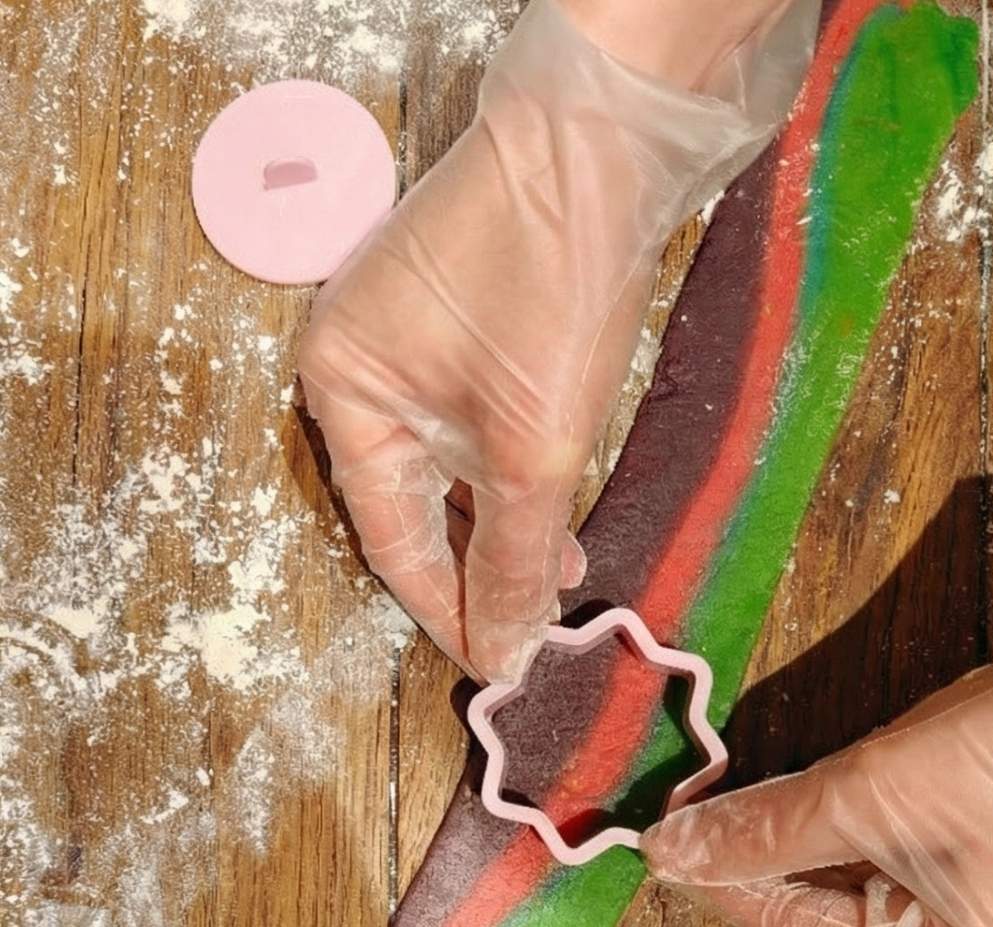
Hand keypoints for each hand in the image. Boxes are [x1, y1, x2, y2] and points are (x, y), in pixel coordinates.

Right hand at [298, 0, 817, 680]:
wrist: (600, 146)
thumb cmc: (547, 293)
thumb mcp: (531, 448)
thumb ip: (511, 558)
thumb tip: (500, 657)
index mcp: (344, 393)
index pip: (393, 539)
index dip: (446, 611)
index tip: (494, 666)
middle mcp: (363, 368)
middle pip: (418, 506)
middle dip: (481, 569)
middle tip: (531, 628)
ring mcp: (413, 342)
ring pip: (454, 470)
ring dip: (506, 527)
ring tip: (559, 578)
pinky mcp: (465, 326)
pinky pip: (477, 427)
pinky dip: (515, 477)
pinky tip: (555, 514)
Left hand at [644, 499, 992, 926]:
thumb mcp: (884, 788)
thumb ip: (772, 825)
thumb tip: (674, 850)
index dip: (726, 883)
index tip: (662, 846)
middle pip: (841, 915)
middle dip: (770, 855)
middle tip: (696, 809)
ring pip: (879, 883)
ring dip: (814, 834)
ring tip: (745, 795)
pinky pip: (921, 860)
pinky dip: (867, 824)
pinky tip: (821, 790)